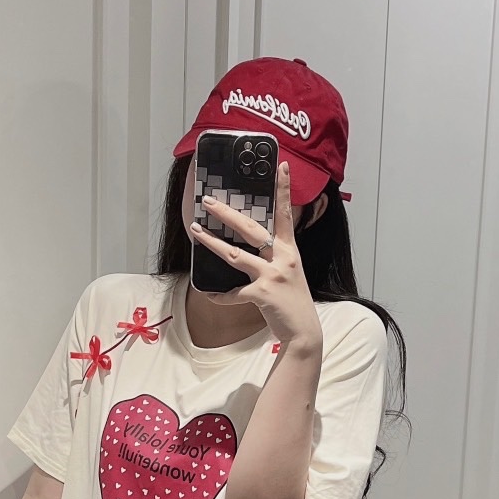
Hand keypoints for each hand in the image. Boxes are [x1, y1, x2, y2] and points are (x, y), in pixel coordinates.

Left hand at [190, 160, 322, 347]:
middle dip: (227, 213)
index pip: (285, 214)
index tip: (282, 166)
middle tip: (209, 201)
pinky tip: (208, 293)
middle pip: (251, 229)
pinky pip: (234, 293)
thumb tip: (249, 248)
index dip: (284, 189)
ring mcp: (272, 276)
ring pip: (236, 255)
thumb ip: (274, 258)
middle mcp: (282, 258)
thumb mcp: (289, 273)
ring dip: (212, 243)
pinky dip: (220, 295)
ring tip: (195, 231)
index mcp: (289, 250)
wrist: (304, 332)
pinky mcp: (262, 294)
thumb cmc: (293, 302)